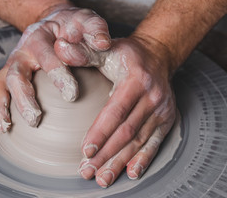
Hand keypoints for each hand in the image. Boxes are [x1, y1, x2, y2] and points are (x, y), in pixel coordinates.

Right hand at [0, 5, 110, 131]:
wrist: (54, 23)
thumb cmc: (73, 26)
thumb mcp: (86, 21)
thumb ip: (95, 30)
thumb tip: (103, 43)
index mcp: (40, 37)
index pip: (47, 56)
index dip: (57, 74)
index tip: (71, 95)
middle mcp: (22, 51)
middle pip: (16, 74)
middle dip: (24, 98)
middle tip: (36, 118)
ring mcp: (13, 65)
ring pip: (1, 85)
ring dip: (1, 107)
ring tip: (7, 127)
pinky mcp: (9, 76)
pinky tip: (1, 129)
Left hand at [55, 36, 176, 187]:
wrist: (158, 56)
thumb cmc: (127, 55)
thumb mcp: (106, 48)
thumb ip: (84, 52)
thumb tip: (60, 48)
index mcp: (136, 80)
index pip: (115, 111)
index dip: (100, 132)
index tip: (85, 151)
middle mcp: (152, 97)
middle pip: (126, 132)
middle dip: (106, 155)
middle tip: (87, 172)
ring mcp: (162, 111)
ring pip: (138, 142)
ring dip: (119, 162)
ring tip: (102, 178)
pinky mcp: (166, 120)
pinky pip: (155, 143)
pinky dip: (143, 160)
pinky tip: (131, 173)